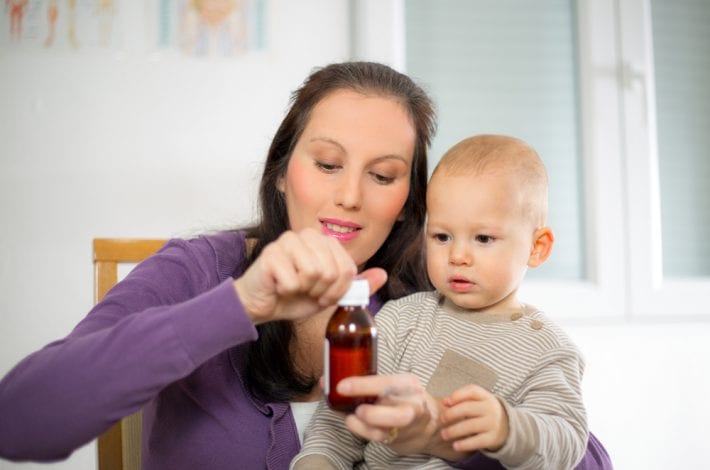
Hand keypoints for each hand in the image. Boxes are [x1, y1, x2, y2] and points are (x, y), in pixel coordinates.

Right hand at [234, 228, 386, 323]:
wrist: (261, 305)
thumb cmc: (294, 296)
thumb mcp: (331, 294)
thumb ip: (357, 285)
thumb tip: (383, 275)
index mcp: (324, 242)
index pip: (347, 268)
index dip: (337, 290)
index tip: (323, 294)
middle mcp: (306, 235)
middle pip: (331, 270)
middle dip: (320, 291)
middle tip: (306, 291)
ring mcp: (287, 241)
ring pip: (313, 272)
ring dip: (303, 290)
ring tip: (293, 287)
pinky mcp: (270, 253)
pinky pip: (291, 280)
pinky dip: (286, 291)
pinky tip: (278, 285)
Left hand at [336, 374, 465, 459]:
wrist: (428, 425)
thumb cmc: (401, 400)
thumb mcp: (391, 385)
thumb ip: (363, 384)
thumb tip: (326, 381)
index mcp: (406, 383)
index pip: (385, 382)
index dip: (362, 385)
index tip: (341, 386)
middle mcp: (410, 403)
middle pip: (394, 409)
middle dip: (371, 412)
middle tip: (355, 409)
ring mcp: (406, 423)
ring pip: (387, 428)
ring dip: (363, 424)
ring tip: (352, 417)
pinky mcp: (399, 438)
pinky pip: (379, 437)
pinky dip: (362, 430)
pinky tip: (354, 422)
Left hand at [440, 384, 508, 452]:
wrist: (505, 426)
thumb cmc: (483, 410)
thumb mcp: (477, 400)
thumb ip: (461, 398)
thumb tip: (445, 401)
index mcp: (485, 396)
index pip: (472, 391)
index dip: (457, 395)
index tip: (445, 402)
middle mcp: (490, 408)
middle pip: (468, 408)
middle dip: (452, 413)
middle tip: (442, 418)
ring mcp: (492, 423)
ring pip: (471, 426)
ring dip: (454, 430)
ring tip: (444, 434)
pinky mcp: (492, 438)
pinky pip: (477, 441)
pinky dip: (465, 444)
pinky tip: (455, 446)